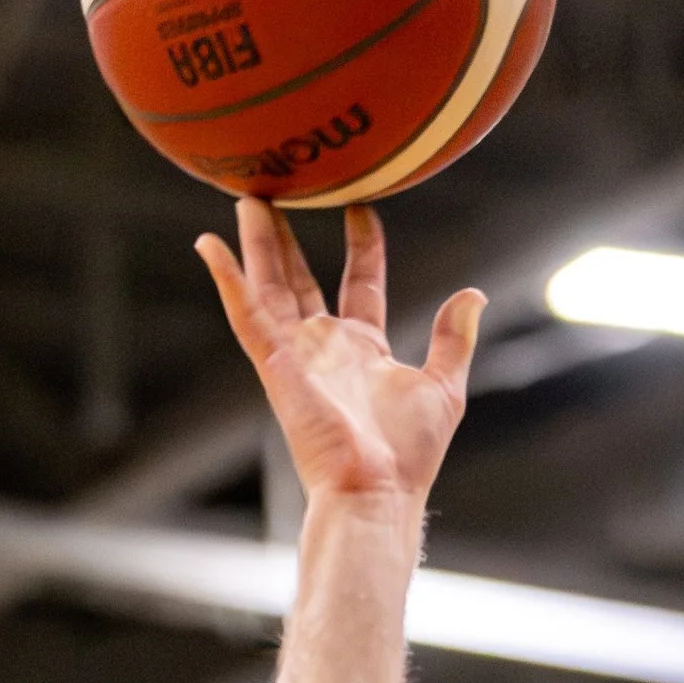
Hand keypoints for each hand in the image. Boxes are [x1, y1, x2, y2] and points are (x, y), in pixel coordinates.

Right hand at [196, 199, 483, 506]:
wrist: (377, 490)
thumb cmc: (408, 455)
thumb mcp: (444, 387)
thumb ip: (454, 340)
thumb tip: (474, 295)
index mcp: (363, 350)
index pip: (360, 283)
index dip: (362, 246)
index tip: (361, 207)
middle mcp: (325, 348)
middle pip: (300, 278)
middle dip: (289, 236)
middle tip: (279, 193)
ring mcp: (296, 355)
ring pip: (269, 285)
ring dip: (256, 243)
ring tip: (246, 196)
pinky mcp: (275, 365)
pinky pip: (246, 314)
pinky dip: (228, 279)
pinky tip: (209, 244)